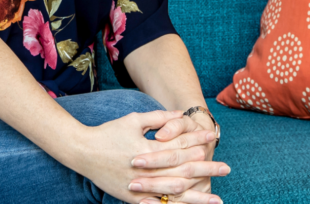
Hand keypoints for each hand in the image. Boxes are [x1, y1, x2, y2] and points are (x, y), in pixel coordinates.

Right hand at [75, 110, 226, 203]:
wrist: (82, 152)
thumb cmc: (108, 133)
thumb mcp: (133, 119)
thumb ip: (158, 118)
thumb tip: (179, 114)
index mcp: (148, 150)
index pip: (179, 146)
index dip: (197, 142)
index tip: (214, 139)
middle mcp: (147, 171)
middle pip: (182, 171)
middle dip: (206, 170)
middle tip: (226, 168)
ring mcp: (140, 188)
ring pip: (174, 194)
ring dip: (197, 198)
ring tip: (217, 200)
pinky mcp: (133, 199)